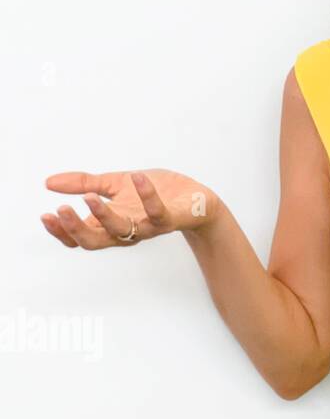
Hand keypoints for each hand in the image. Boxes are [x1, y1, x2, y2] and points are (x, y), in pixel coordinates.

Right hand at [40, 169, 221, 249]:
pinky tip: (137, 177)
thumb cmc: (157, 192)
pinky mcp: (170, 219)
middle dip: (75, 228)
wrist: (196, 198)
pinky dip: (148, 196)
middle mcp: (126, 230)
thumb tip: (48, 183)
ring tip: (89, 195)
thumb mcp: (116, 183)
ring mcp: (147, 227)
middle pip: (94, 241)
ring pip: (121, 231)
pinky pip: (157, 212)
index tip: (46, 215)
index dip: (62, 231)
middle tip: (60, 210)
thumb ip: (86, 183)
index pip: (80, 237)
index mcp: (110, 224)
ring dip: (103, 215)